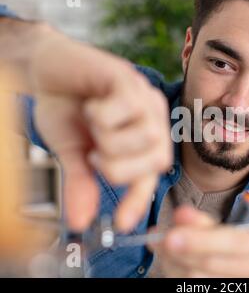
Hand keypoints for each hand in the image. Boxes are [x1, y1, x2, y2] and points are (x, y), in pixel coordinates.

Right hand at [29, 28, 172, 231]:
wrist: (46, 69)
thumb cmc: (64, 109)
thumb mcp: (72, 152)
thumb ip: (81, 181)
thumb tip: (79, 221)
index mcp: (142, 141)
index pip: (150, 177)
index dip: (138, 202)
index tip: (121, 223)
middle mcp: (151, 121)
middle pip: (158, 161)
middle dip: (119, 168)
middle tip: (94, 154)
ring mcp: (144, 99)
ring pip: (148, 137)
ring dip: (111, 139)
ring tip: (92, 124)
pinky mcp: (129, 78)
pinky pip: (127, 108)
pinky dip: (102, 114)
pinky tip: (91, 104)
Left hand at [149, 206, 248, 277]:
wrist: (241, 270)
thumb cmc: (232, 246)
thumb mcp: (223, 229)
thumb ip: (202, 222)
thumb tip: (181, 214)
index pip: (237, 242)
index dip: (203, 239)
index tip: (172, 234)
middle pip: (215, 263)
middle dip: (184, 250)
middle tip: (162, 240)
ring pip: (198, 278)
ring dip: (174, 262)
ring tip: (164, 248)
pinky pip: (195, 288)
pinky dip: (177, 274)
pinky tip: (171, 261)